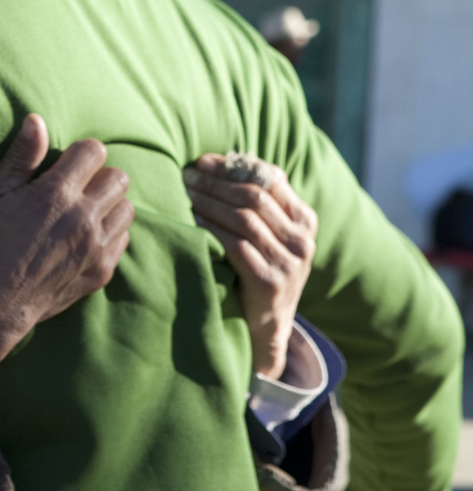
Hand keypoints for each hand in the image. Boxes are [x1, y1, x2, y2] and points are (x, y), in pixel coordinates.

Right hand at [0, 115, 132, 398]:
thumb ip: (19, 156)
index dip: (79, 153)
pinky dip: (110, 233)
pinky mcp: (101, 271)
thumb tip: (36, 120)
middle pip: (119, 177)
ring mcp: (95, 248)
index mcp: (56, 194)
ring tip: (83, 211)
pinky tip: (85, 236)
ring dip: (109, 204)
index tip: (65, 164)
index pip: (94, 151)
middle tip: (75, 188)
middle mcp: (83, 218)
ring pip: (127, 208)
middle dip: (99, 176)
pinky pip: (123, 239)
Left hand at [183, 153, 316, 377]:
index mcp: (305, 220)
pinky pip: (236, 246)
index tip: (203, 162)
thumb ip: (256, 203)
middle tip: (187, 177)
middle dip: (216, 183)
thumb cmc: (260, 270)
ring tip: (185, 195)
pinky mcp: (270, 282)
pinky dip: (211, 230)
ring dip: (210, 203)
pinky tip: (193, 223)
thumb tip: (215, 163)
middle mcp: (302, 240)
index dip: (234, 165)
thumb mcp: (268, 235)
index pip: (271, 179)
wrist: (267, 328)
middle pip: (255, 196)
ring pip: (244, 219)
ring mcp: (289, 263)